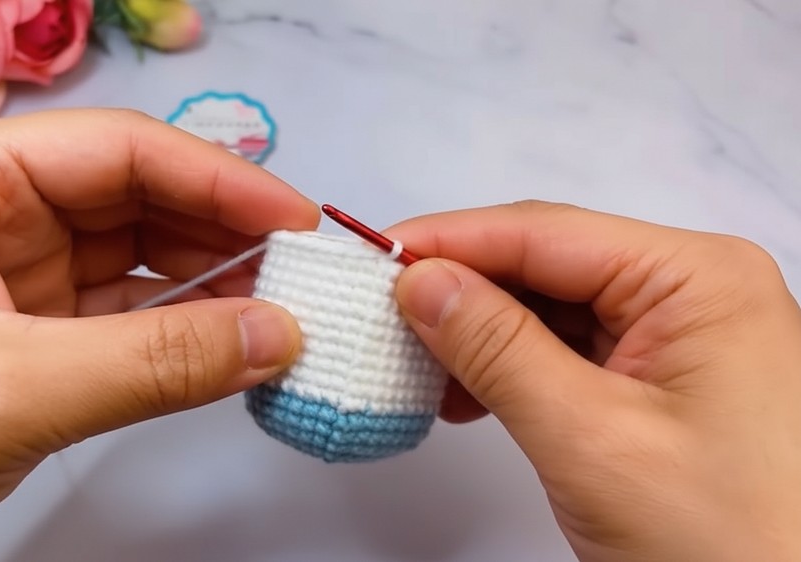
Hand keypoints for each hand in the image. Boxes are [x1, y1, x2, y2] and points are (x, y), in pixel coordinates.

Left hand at [0, 109, 318, 560]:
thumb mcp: (2, 391)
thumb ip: (153, 361)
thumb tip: (282, 336)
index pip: (115, 151)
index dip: (217, 181)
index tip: (300, 222)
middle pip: (133, 201)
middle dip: (221, 235)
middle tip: (307, 275)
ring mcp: (10, 282)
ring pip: (135, 263)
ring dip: (211, 287)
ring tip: (287, 312)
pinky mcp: (28, 346)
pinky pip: (124, 324)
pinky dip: (182, 336)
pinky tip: (235, 346)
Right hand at [388, 201, 800, 560]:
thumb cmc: (721, 540)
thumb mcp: (590, 438)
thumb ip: (498, 349)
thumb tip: (419, 282)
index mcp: (695, 278)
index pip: (546, 232)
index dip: (451, 240)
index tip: (373, 256)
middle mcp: (691, 291)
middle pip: (547, 265)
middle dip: (462, 292)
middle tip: (381, 317)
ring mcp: (679, 337)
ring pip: (551, 310)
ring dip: (479, 337)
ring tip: (416, 369)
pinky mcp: (662, 382)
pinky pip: (569, 353)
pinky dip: (510, 372)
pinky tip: (464, 398)